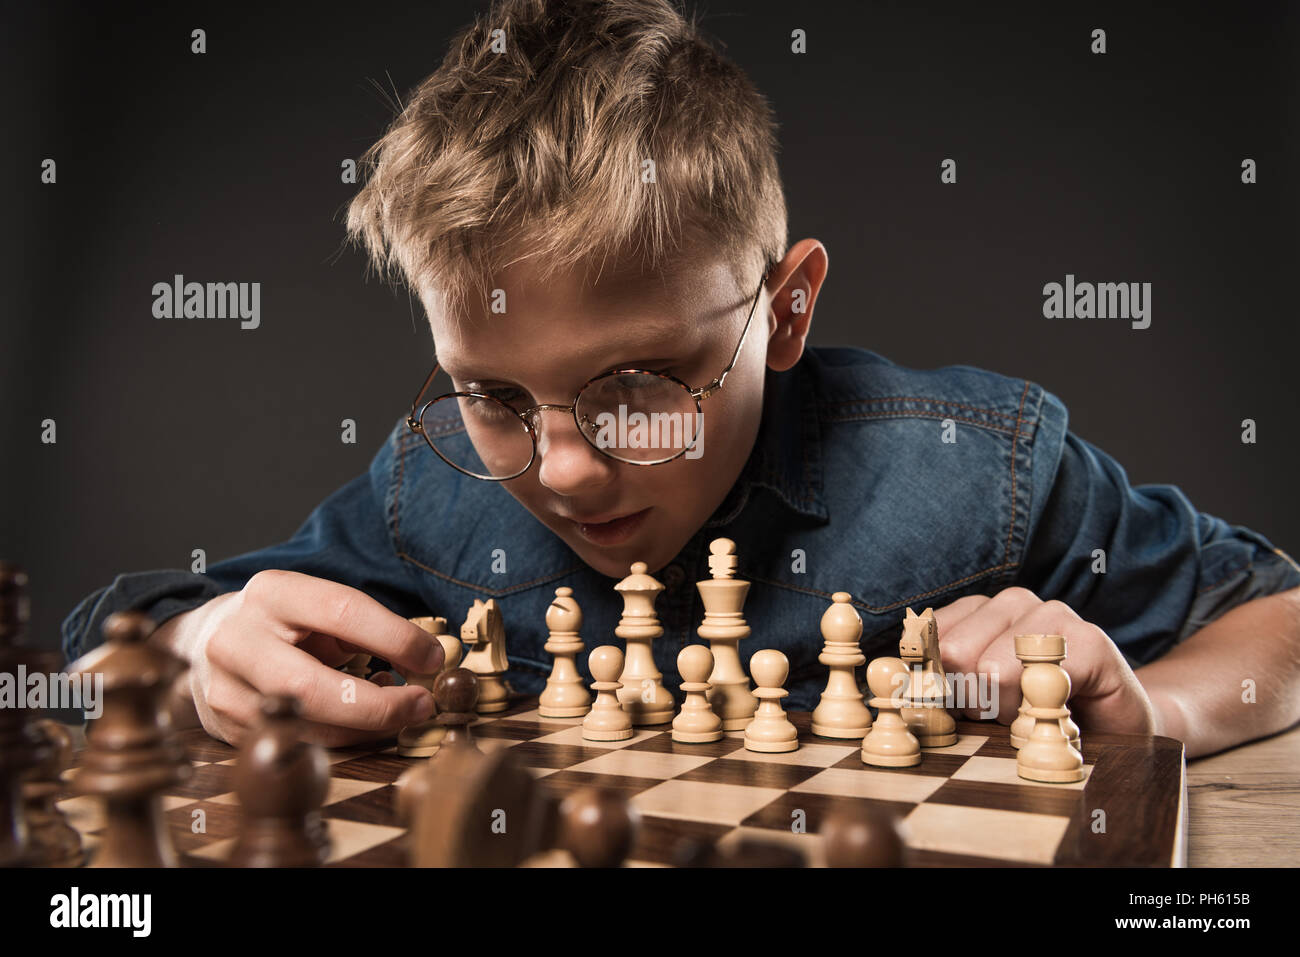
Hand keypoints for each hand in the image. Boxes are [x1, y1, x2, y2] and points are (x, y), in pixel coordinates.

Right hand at [154, 570, 443, 746]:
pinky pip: (295, 744)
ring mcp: (225, 688)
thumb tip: (428, 659)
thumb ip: (368, 628)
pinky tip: (360, 724)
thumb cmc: (284, 622)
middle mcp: (238, 639)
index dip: (395, 638)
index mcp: (272, 593)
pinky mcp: (226, 726)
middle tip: (422, 705)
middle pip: (312, 686)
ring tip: (398, 713)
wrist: (208, 639)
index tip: (433, 658)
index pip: (341, 611)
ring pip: (304, 726)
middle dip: (378, 704)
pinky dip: (340, 740)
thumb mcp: (320, 607)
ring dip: (365, 729)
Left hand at [932, 587, 1155, 734]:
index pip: (925, 640)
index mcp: (976, 610)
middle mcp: (1011, 601)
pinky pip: (1039, 679)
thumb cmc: (1032, 714)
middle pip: (954, 654)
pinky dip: (1039, 709)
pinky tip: (1058, 708)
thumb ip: (935, 686)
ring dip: (1007, 711)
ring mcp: (1053, 613)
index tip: (963, 708)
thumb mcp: (972, 700)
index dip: (937, 689)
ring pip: (992, 669)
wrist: (1113, 728)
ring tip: (1031, 712)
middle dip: (972, 702)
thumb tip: (894, 687)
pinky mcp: (1090, 639)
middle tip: (1004, 714)